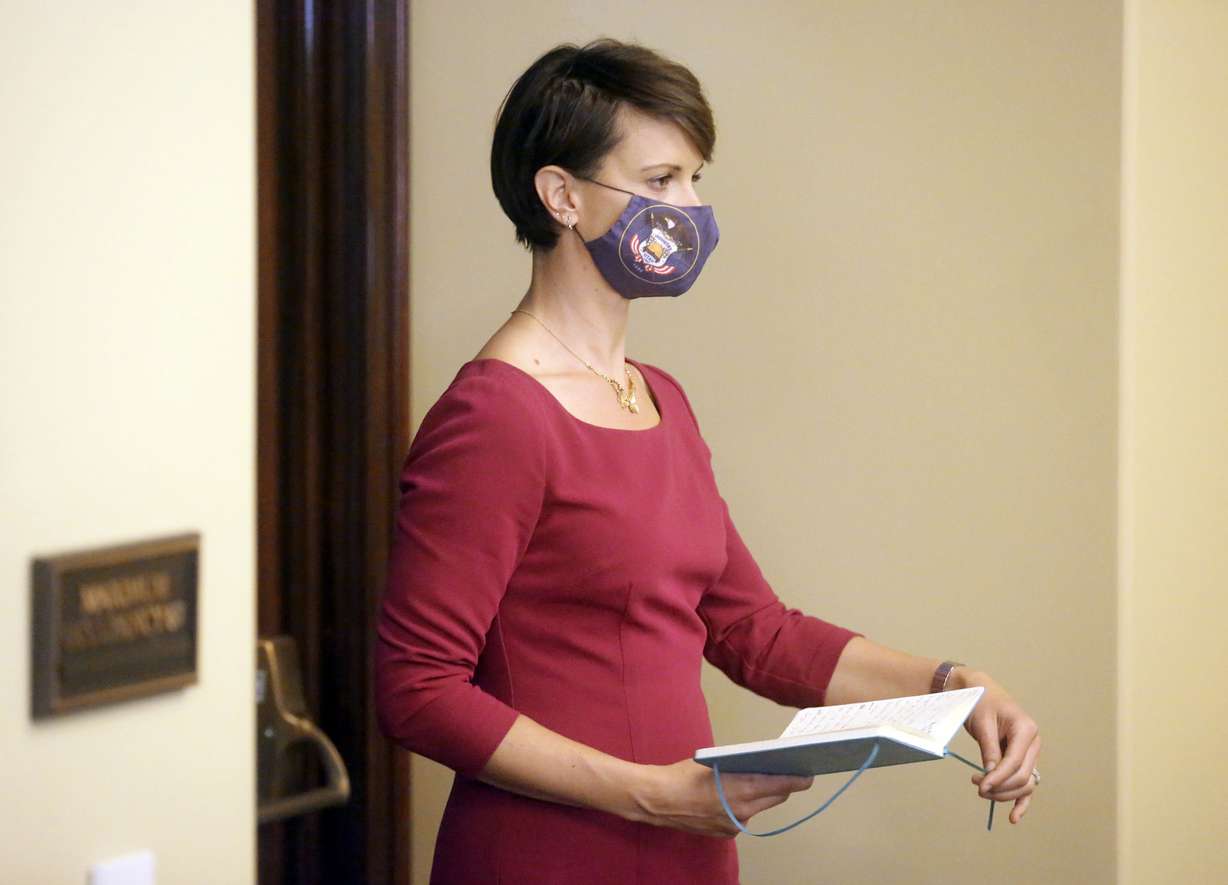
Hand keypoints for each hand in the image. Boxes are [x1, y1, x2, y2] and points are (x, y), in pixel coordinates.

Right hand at [631, 759, 813, 837]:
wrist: (658, 800)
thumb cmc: (684, 774)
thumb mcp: (717, 761)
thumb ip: (742, 766)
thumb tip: (763, 763)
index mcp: (742, 788)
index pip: (782, 784)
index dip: (798, 778)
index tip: (809, 772)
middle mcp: (744, 809)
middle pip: (776, 797)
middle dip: (782, 784)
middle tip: (788, 770)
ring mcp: (736, 824)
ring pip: (760, 806)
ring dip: (762, 794)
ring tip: (758, 780)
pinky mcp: (727, 832)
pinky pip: (745, 815)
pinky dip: (744, 805)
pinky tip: (733, 795)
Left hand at [955, 668, 1040, 823]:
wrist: (980, 690)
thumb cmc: (980, 701)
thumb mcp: (982, 723)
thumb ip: (989, 749)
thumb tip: (990, 776)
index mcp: (1026, 729)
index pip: (1015, 762)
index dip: (998, 777)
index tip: (980, 786)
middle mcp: (1033, 743)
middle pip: (1022, 776)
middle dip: (1000, 787)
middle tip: (977, 787)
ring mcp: (1030, 753)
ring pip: (1024, 783)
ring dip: (1005, 793)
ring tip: (982, 792)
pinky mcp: (1022, 759)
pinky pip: (1024, 783)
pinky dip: (1020, 800)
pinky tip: (1013, 817)